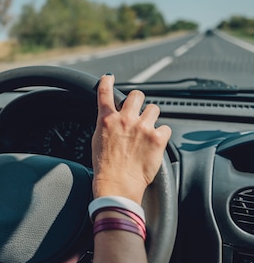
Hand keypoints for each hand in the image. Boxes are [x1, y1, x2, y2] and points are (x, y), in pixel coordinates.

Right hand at [91, 74, 171, 203]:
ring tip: (147, 131)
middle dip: (138, 101)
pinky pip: (165, 127)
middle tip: (138, 110)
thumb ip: (106, 125)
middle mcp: (125, 119)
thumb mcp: (98, 140)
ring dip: (151, 118)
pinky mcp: (158, 138)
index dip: (107, 82)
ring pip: (154, 109)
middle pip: (137, 95)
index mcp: (107, 119)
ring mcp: (143, 127)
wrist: (117, 185)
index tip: (109, 77)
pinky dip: (161, 134)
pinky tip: (155, 144)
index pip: (105, 93)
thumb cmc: (105, 167)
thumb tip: (112, 119)